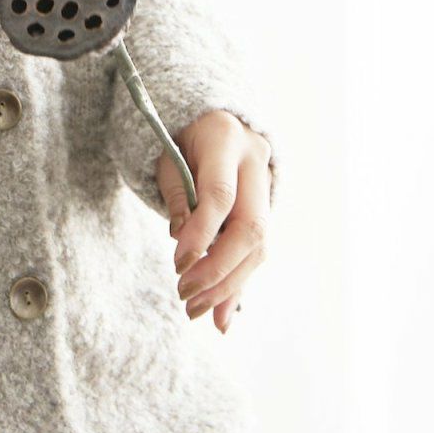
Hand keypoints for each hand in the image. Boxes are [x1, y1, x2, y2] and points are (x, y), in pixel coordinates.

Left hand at [160, 108, 271, 332]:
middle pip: (250, 227)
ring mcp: (268, 185)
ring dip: (227, 285)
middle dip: (218, 269)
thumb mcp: (165, 153)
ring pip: (259, 246)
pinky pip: (257, 251)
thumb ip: (176, 195)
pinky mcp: (267, 208)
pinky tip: (222, 316)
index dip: (201, 233)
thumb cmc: (179, 134)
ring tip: (196, 310)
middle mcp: (256, 162)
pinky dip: (238, 284)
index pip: (220, 195)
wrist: (213, 116)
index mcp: (226, 139)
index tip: (178, 264)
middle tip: (186, 295)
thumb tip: (184, 246)